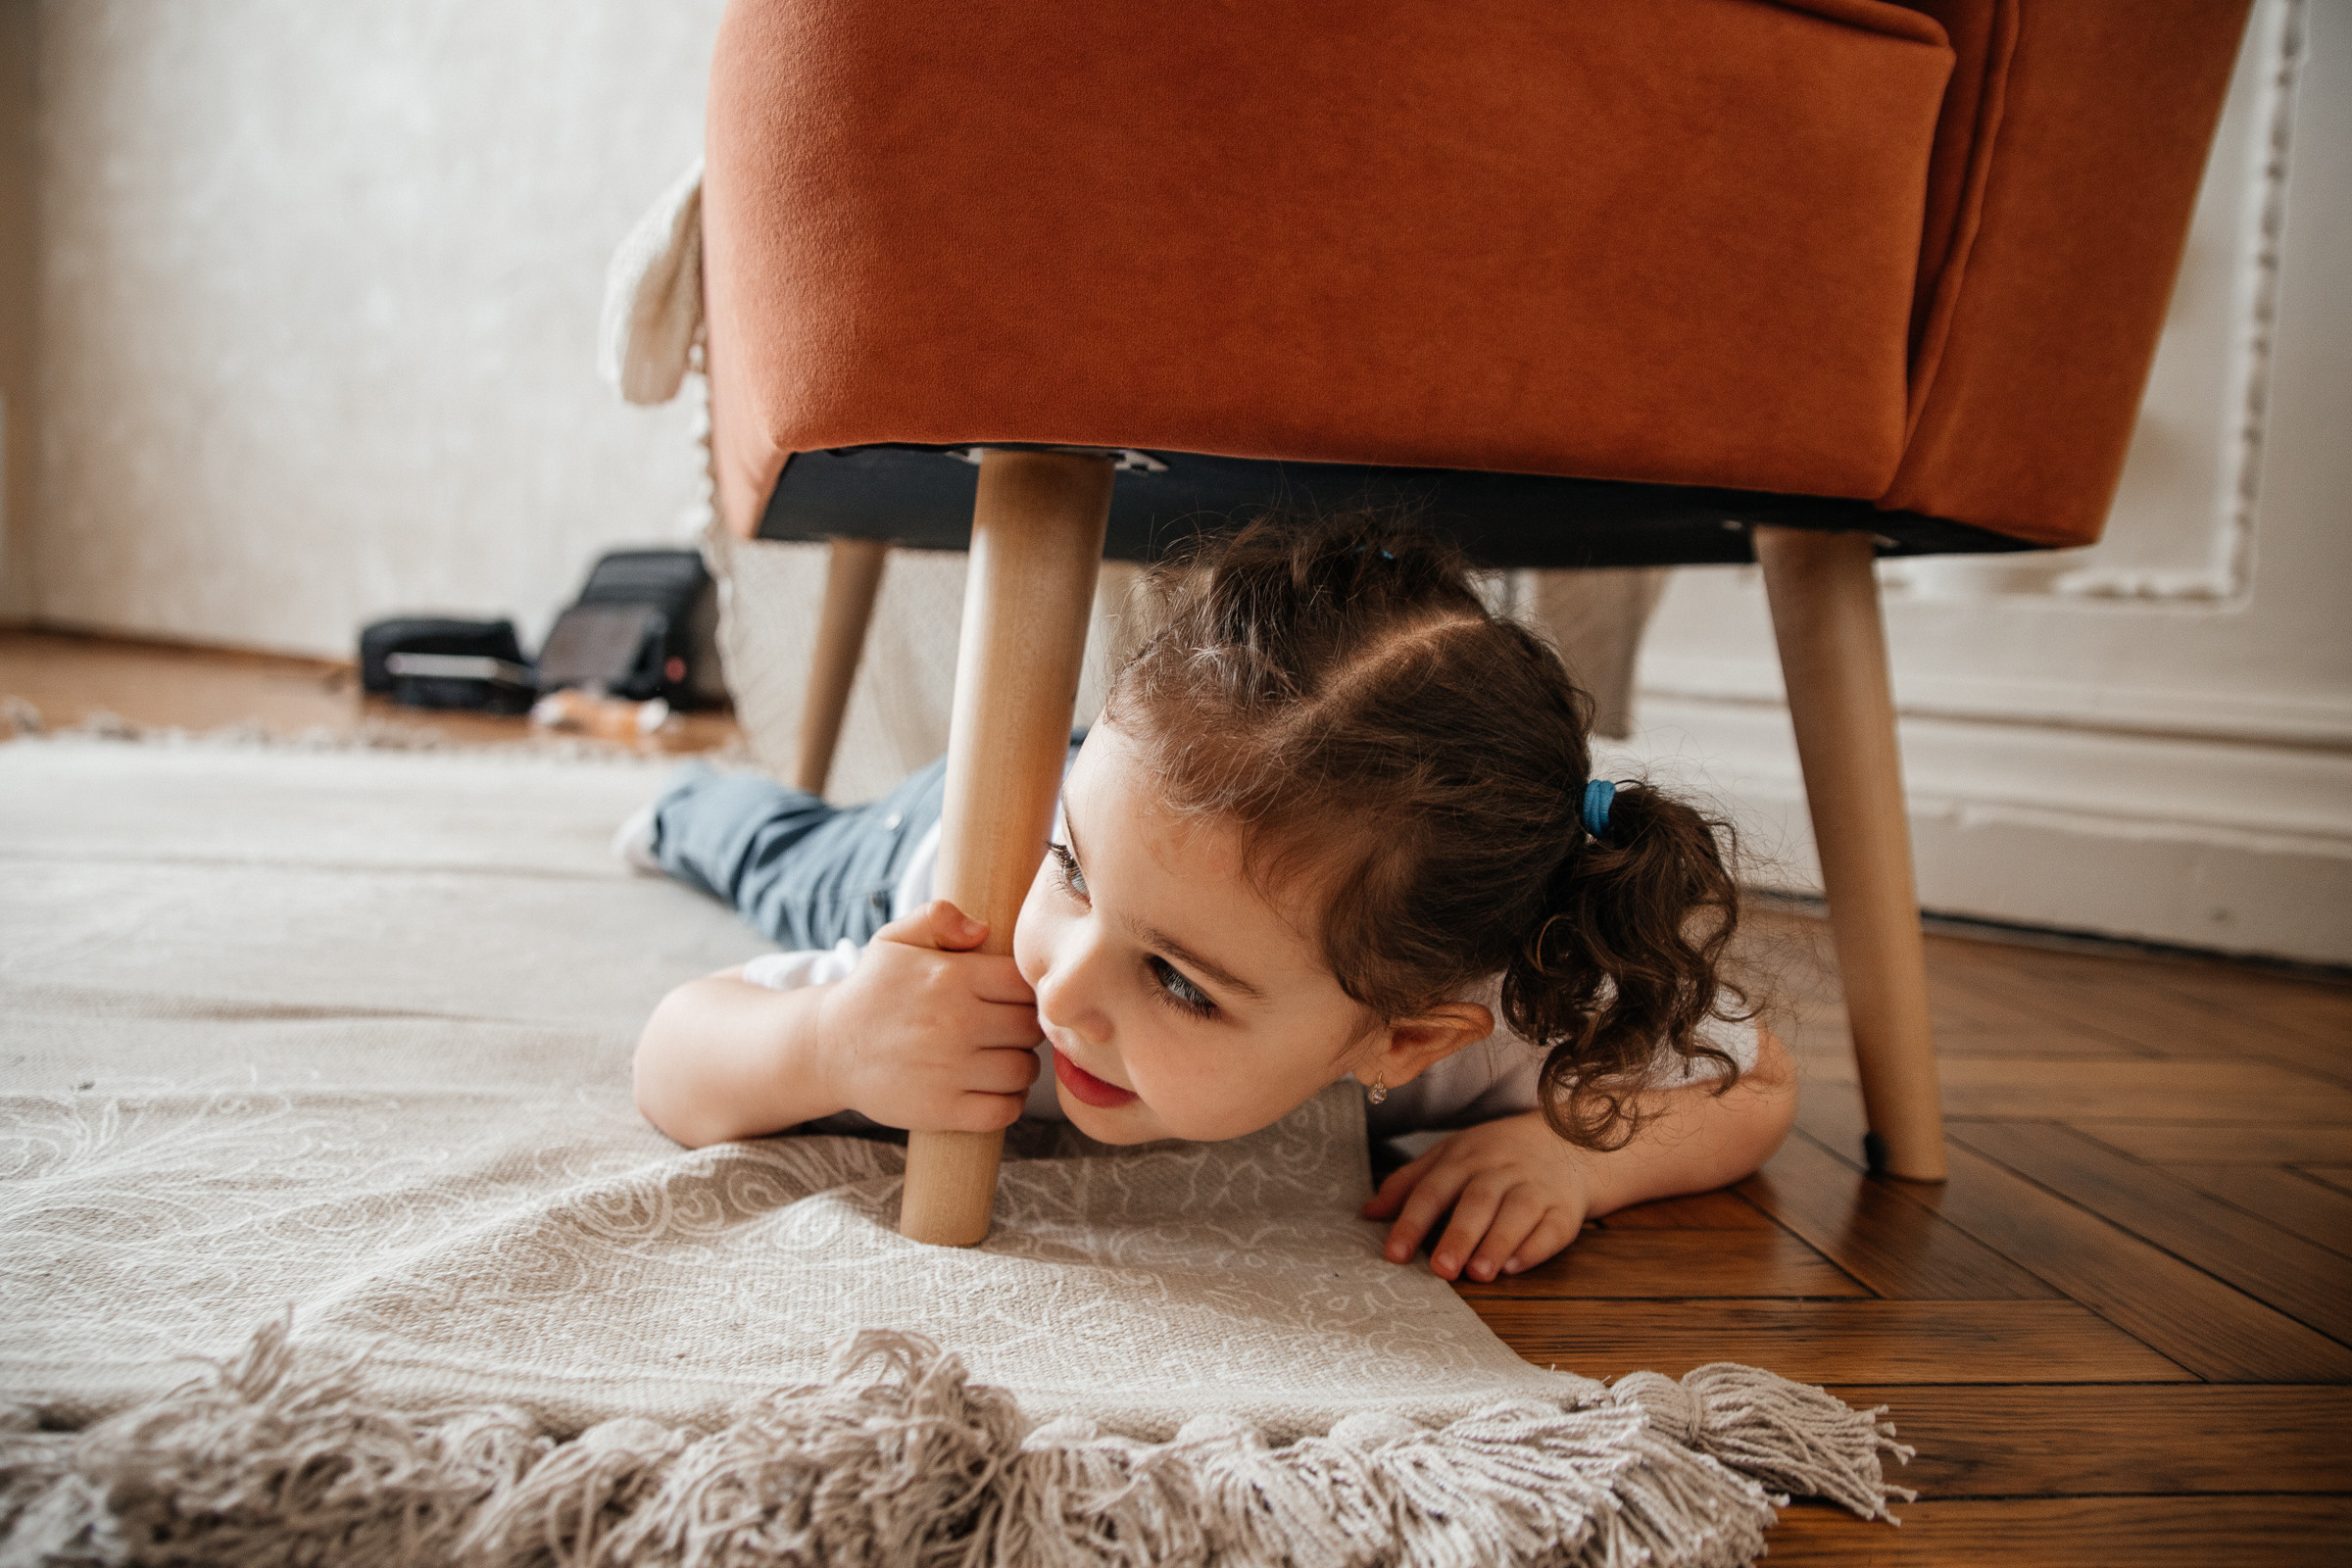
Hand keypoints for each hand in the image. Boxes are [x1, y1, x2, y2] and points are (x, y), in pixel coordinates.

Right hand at [814, 900, 1042, 1132]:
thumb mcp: (895, 940)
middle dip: (1023, 1029)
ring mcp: (950, 1069)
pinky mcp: (943, 1109)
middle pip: (1029, 1028)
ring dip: (1019, 1067)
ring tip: (1001, 1059)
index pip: (1022, 984)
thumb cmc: (871, 992)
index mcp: (952, 976)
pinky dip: (1009, 1103)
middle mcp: (955, 1022)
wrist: (827, 1048)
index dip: (1023, 992)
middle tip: (1005, 1031)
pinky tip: (995, 1090)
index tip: (1009, 1000)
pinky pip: (1004, 1110)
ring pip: (1022, 1070)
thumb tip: (982, 930)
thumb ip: (938, 917)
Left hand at [1362, 1111, 1592, 1281]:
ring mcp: (1535, 1188)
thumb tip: (1367, 1213)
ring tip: (1479, 1273)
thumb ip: (1408, 1184)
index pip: (1433, 1189)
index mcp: (1464, 1159)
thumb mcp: (1448, 1156)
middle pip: (1478, 1201)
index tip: (1393, 1254)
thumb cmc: (1493, 1155)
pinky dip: (1536, 1247)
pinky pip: (1553, 1227)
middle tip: (1441, 1269)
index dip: (1412, 1221)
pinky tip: (1516, 1266)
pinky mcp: (1565, 1209)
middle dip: (1459, 1235)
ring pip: (1518, 1212)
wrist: (1564, 1143)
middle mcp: (1499, 1171)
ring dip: (1498, 1242)